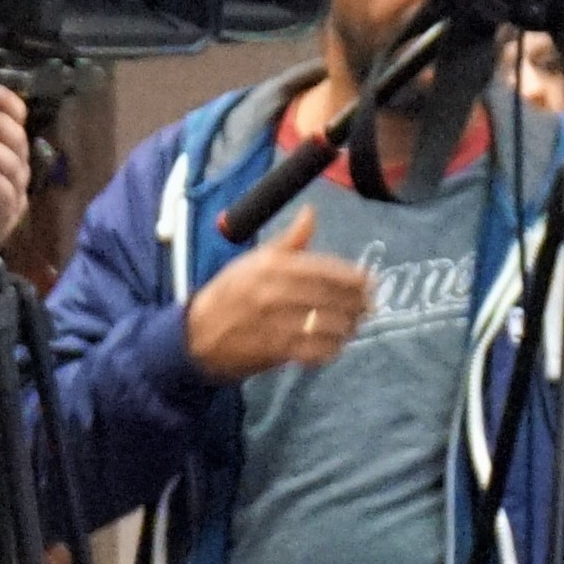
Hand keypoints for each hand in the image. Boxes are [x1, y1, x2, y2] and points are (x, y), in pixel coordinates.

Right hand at [179, 208, 377, 381]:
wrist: (196, 335)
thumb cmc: (229, 294)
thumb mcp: (253, 260)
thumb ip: (288, 241)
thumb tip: (311, 213)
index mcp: (271, 265)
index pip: (325, 269)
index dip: (352, 278)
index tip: (368, 283)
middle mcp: (275, 292)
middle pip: (331, 297)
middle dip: (356, 304)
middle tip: (367, 307)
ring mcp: (276, 322)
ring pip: (328, 325)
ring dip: (347, 327)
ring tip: (353, 326)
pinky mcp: (275, 350)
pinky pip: (316, 350)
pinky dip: (331, 349)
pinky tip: (335, 345)